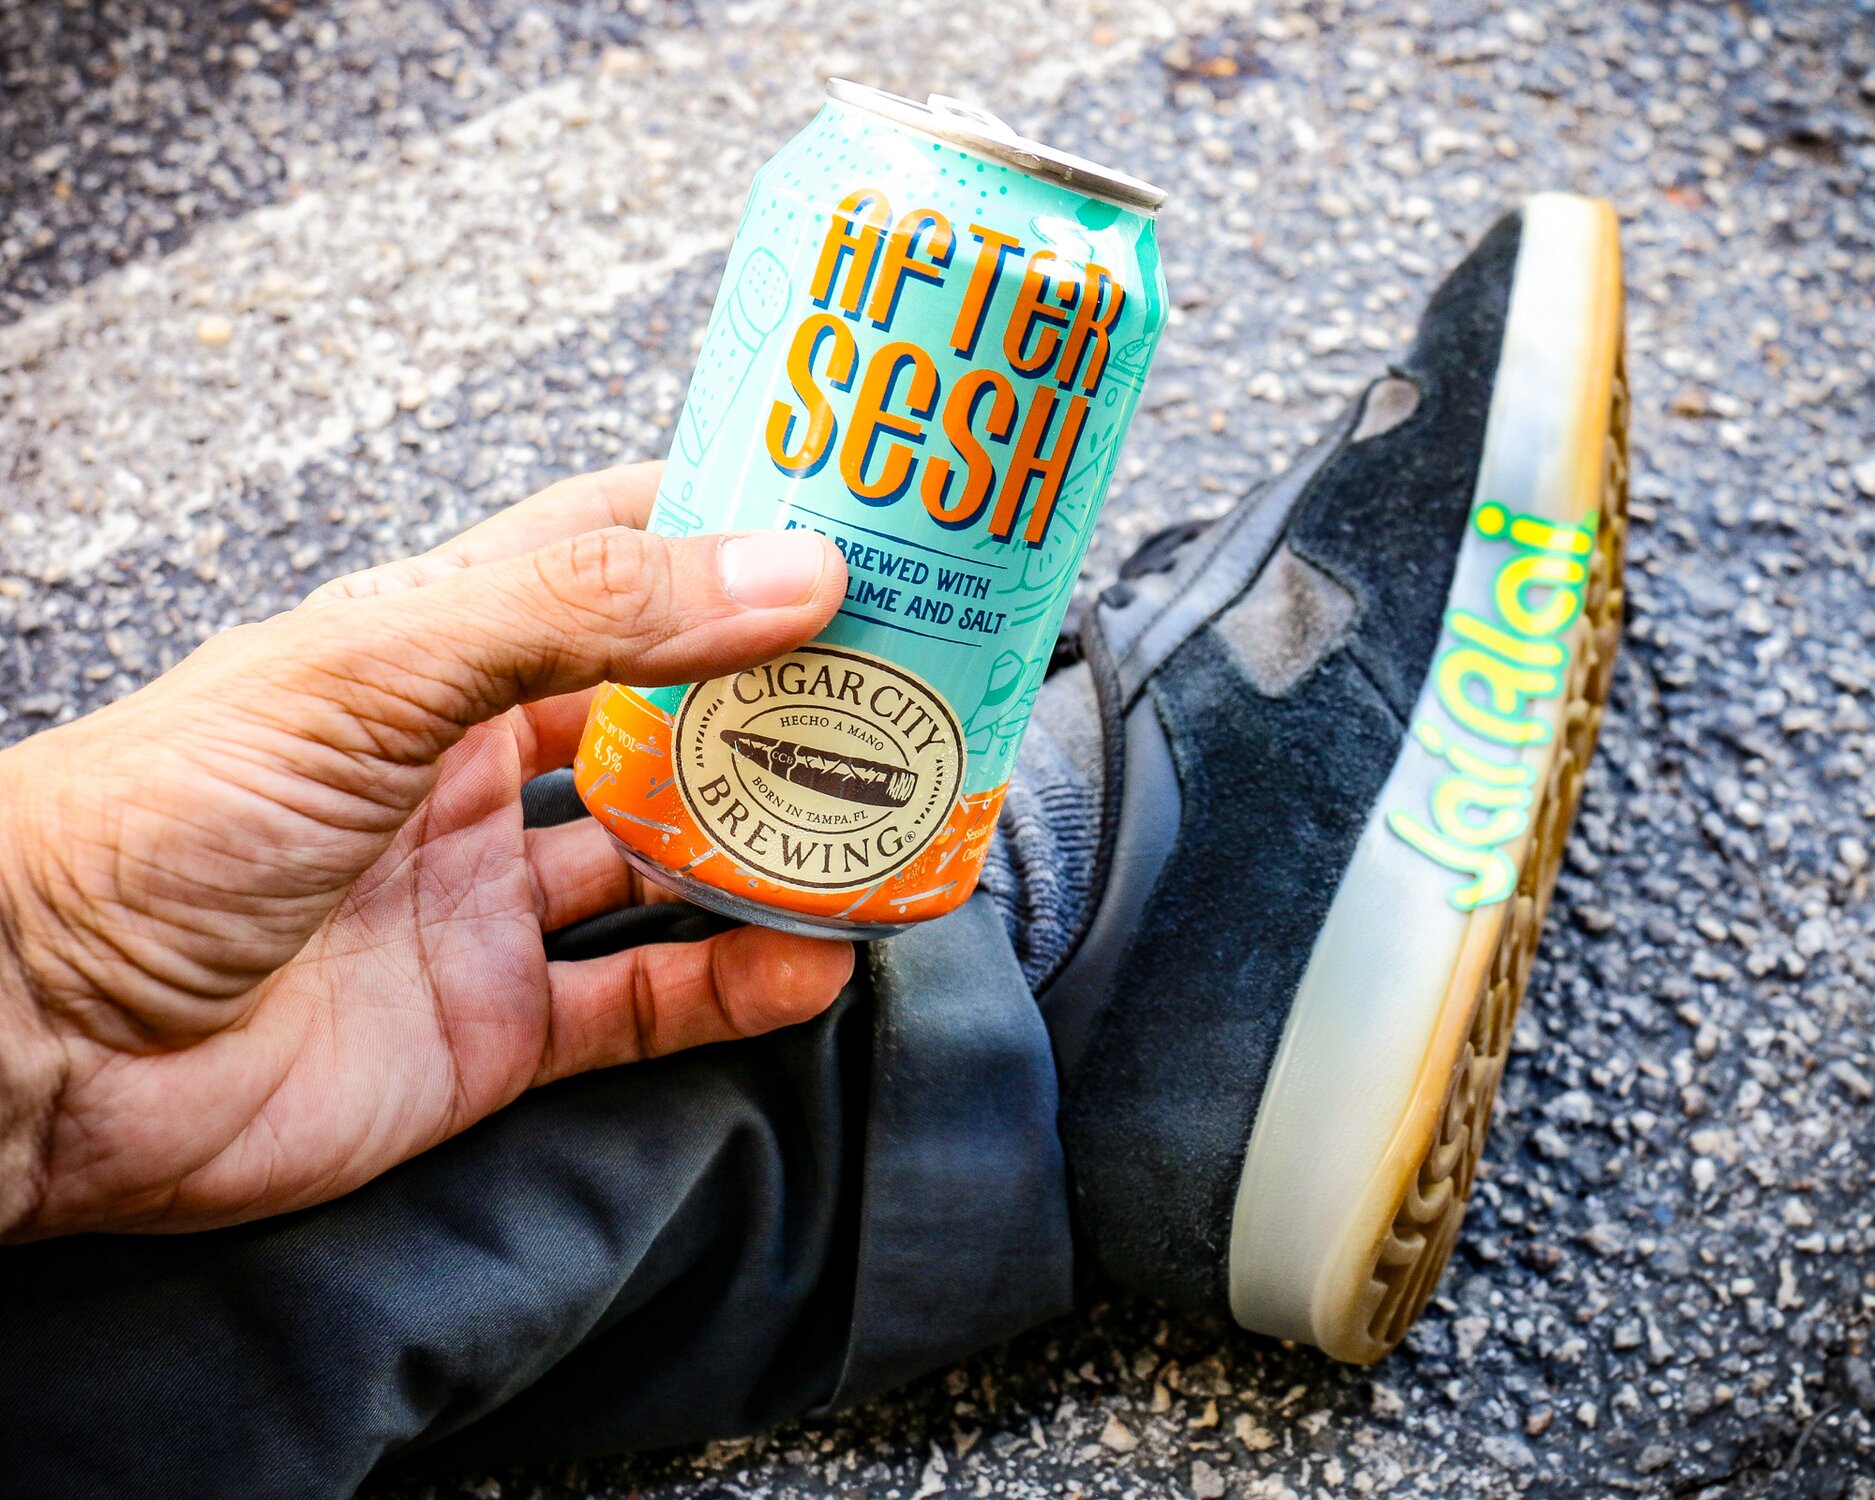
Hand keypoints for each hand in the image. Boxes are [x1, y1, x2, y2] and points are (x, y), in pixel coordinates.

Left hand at [0, 463, 853, 1238]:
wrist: (38, 1038)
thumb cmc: (169, 811)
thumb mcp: (382, 666)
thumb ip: (586, 612)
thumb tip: (792, 573)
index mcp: (440, 644)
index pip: (611, 554)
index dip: (727, 530)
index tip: (854, 519)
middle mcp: (475, 762)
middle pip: (669, 713)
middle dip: (785, 702)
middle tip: (911, 685)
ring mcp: (489, 897)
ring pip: (673, 861)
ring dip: (781, 850)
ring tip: (896, 827)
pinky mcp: (496, 1024)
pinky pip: (647, 1000)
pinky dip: (738, 987)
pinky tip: (815, 964)